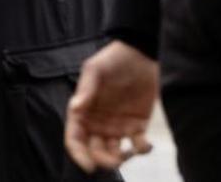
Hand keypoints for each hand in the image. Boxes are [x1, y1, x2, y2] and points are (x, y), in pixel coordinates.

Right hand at [65, 41, 158, 172]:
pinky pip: (138, 145)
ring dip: (120, 159)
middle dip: (102, 160)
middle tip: (115, 160)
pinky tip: (145, 144)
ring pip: (114, 153)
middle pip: (94, 151)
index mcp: (82, 112)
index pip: (74, 138)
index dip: (78, 154)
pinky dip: (141, 150)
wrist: (140, 55)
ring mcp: (117, 126)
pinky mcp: (137, 126)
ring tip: (130, 152)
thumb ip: (86, 89)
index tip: (88, 165)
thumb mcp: (94, 70)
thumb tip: (76, 108)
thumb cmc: (112, 60)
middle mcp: (97, 123)